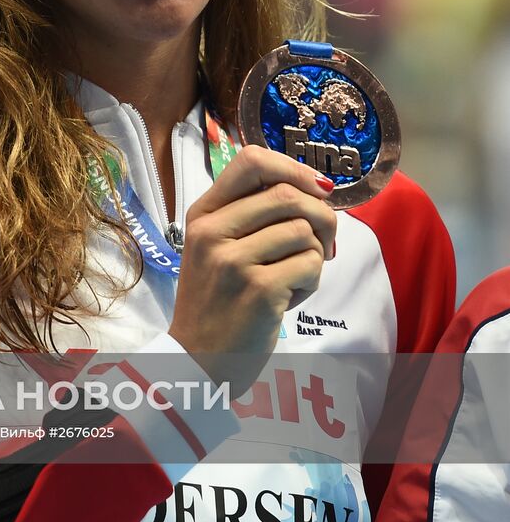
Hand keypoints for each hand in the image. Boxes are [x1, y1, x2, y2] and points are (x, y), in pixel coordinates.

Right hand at [168, 144, 335, 375]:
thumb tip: (317, 189)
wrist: (197, 361)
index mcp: (203, 214)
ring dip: (313, 255)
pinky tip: (289, 298)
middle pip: (288, 195)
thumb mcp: (216, 247)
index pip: (251, 160)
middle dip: (322, 216)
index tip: (316, 189)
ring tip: (293, 277)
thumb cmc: (217, 301)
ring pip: (304, 231)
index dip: (293, 168)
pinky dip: (311, 281)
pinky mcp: (259, 290)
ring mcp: (233, 260)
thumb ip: (251, 215)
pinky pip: (310, 264)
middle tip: (323, 243)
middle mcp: (212, 231)